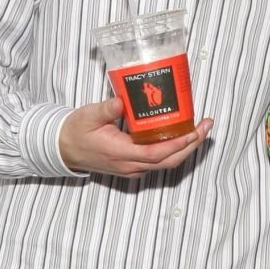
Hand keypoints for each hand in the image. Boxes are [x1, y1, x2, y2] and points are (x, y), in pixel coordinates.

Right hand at [59, 98, 211, 176]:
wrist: (63, 150)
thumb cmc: (76, 132)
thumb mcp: (88, 116)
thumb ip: (106, 109)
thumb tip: (122, 99)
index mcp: (120, 153)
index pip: (156, 154)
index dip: (178, 144)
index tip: (194, 131)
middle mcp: (130, 165)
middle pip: (169, 161)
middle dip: (191, 145)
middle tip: (206, 127)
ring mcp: (131, 169)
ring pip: (166, 164)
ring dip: (185, 148)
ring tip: (200, 130)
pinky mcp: (131, 166)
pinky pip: (158, 162)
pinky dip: (173, 151)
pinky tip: (180, 136)